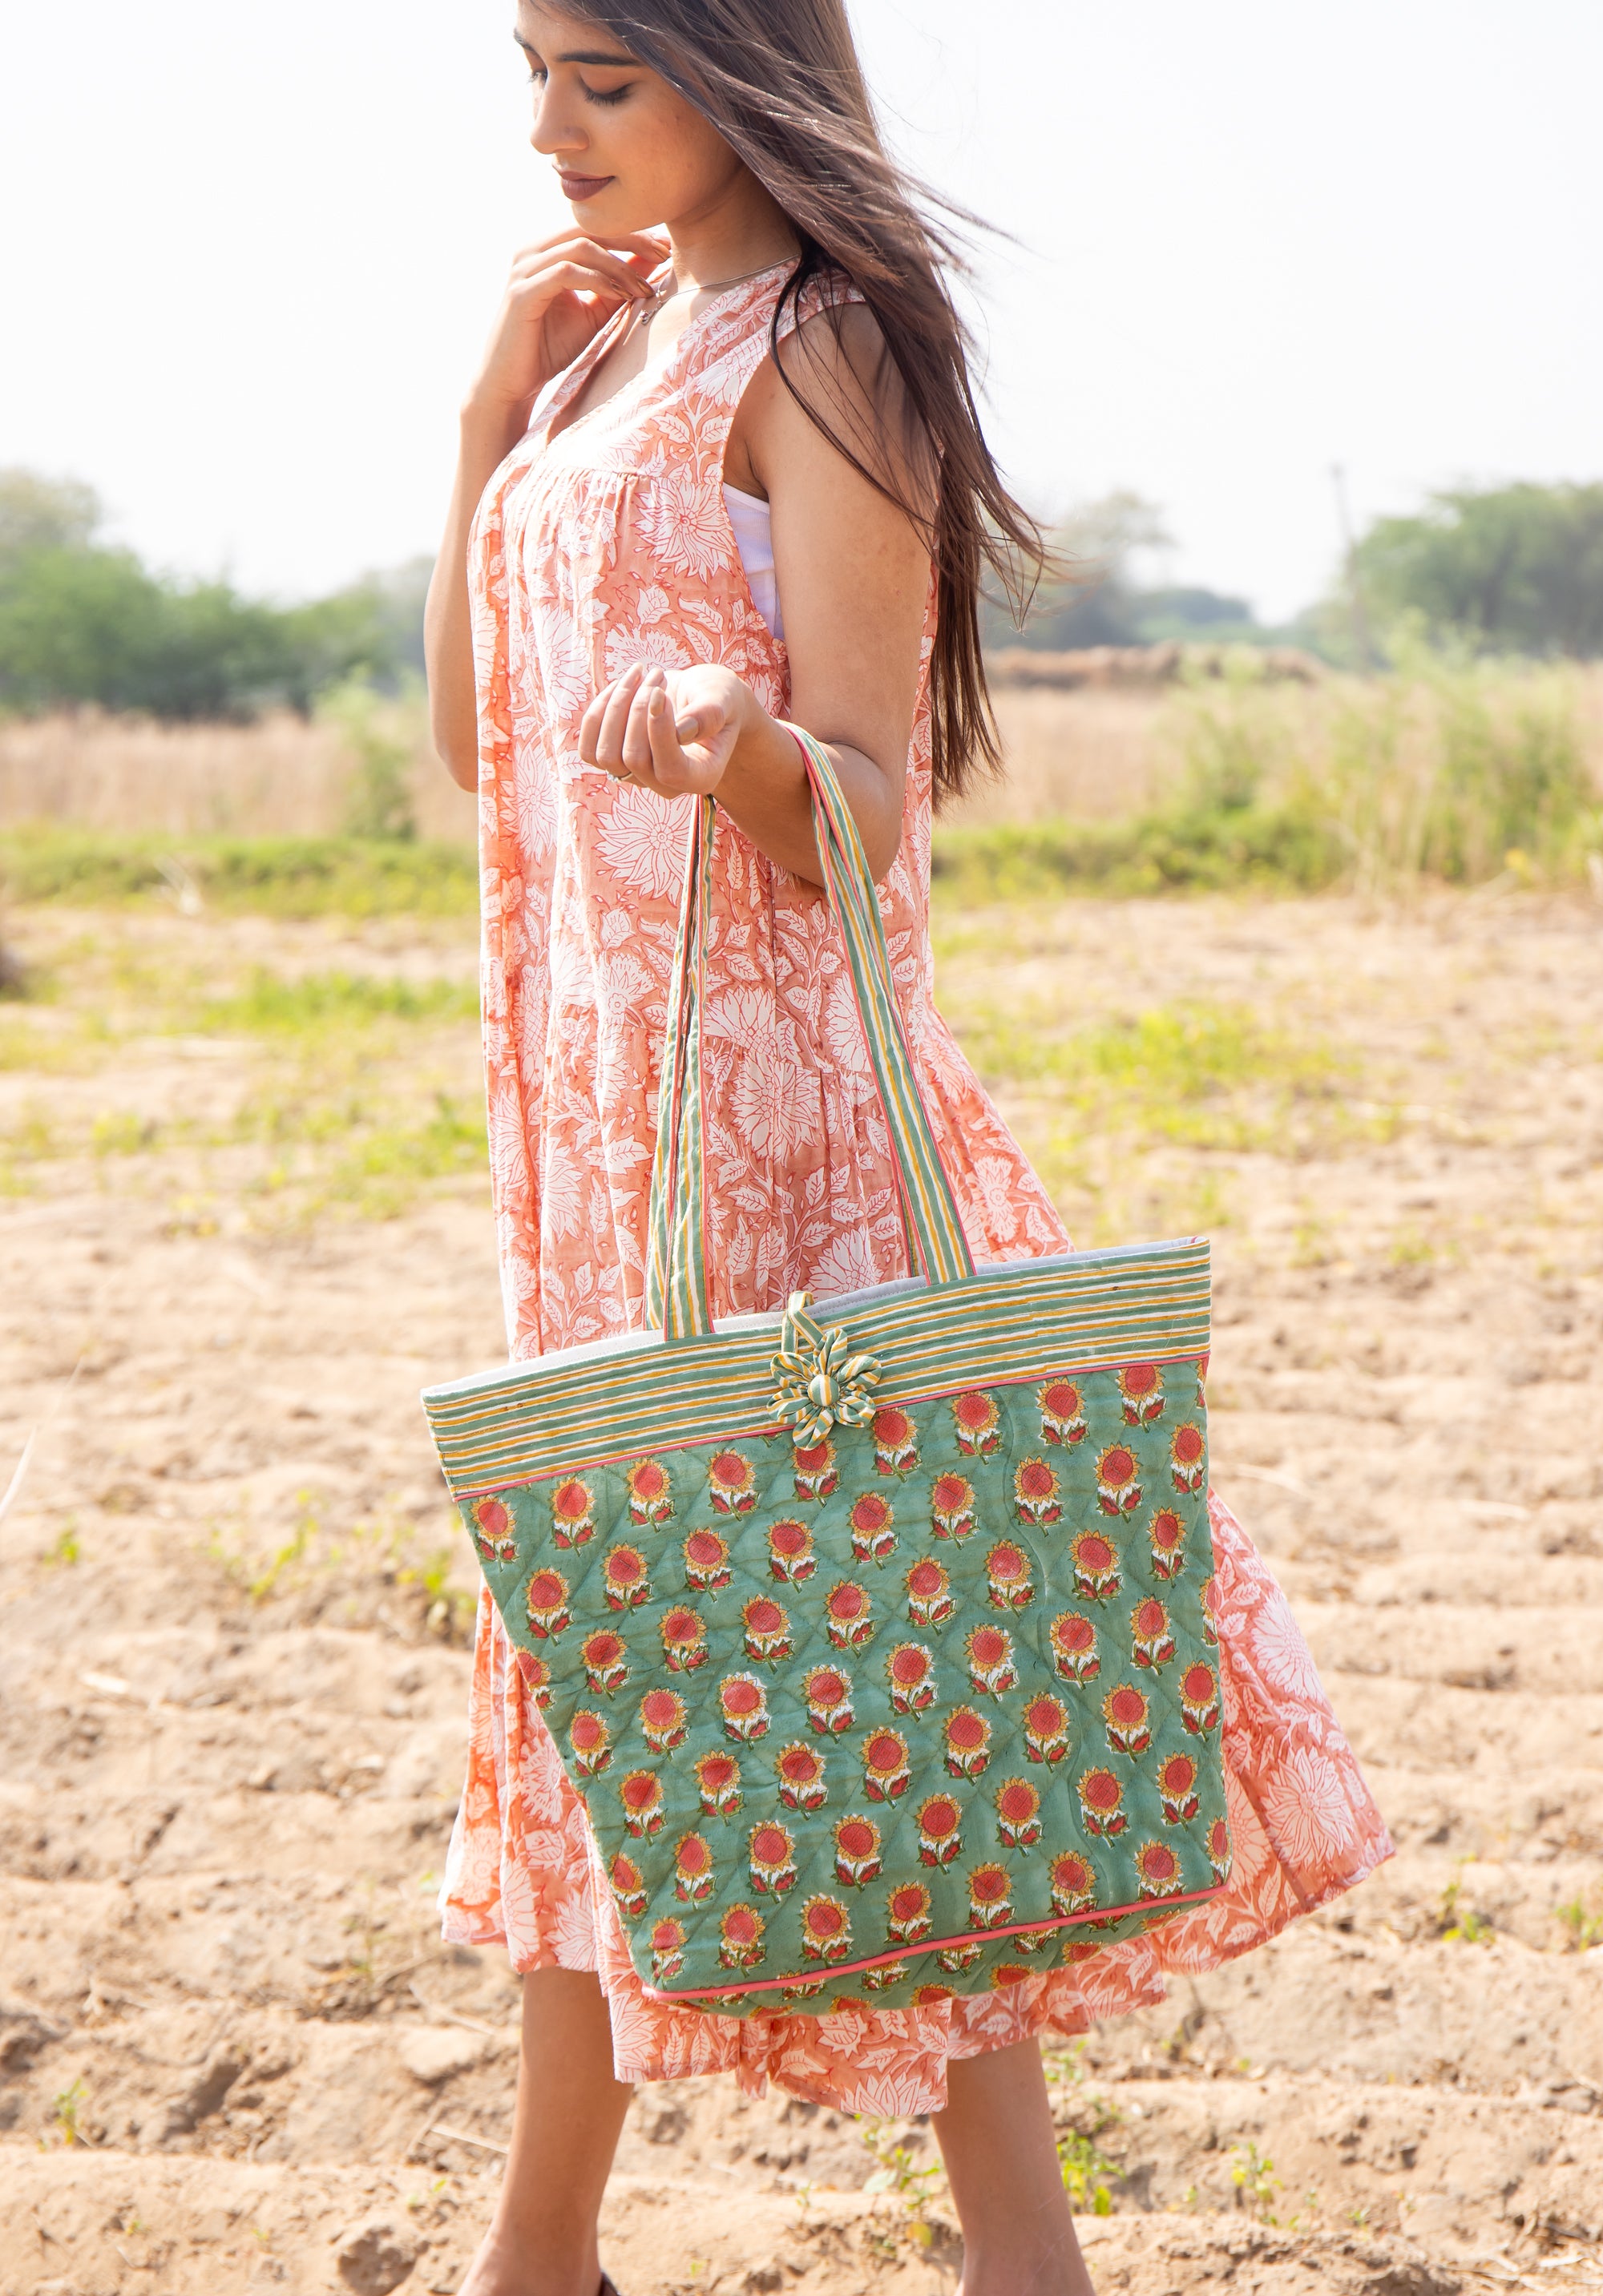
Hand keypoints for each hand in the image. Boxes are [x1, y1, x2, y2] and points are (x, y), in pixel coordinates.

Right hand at [464, 227, 668, 430]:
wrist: (512, 382)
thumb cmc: (550, 349)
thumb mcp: (593, 314)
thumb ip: (616, 287)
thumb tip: (652, 262)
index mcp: (547, 251)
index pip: (595, 229)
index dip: (633, 235)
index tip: (666, 250)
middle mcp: (533, 252)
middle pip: (590, 229)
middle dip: (632, 240)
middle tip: (664, 256)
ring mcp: (524, 269)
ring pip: (580, 247)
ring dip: (618, 265)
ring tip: (643, 288)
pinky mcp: (522, 292)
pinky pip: (566, 272)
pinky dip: (597, 281)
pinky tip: (620, 297)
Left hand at [577, 664, 755, 797]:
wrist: (700, 698)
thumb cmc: (717, 697)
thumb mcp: (723, 698)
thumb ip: (709, 714)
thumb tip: (681, 733)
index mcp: (701, 777)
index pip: (671, 770)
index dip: (658, 732)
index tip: (659, 693)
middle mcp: (667, 785)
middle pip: (634, 760)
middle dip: (638, 709)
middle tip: (657, 673)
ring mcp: (637, 776)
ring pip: (607, 756)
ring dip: (617, 708)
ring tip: (639, 675)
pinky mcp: (614, 761)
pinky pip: (589, 749)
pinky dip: (598, 714)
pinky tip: (620, 688)